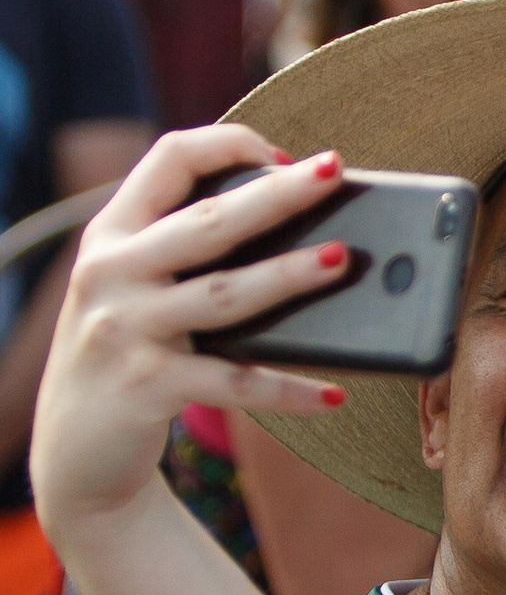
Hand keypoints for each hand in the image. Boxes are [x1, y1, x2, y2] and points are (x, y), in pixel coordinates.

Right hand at [32, 128, 351, 548]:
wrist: (74, 449)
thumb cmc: (131, 353)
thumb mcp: (138, 290)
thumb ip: (190, 255)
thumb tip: (311, 233)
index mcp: (112, 234)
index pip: (169, 158)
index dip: (230, 145)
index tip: (286, 156)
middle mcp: (110, 272)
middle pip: (206, 223)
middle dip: (275, 193)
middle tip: (334, 171)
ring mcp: (124, 329)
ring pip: (223, 294)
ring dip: (286, 276)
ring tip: (341, 260)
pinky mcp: (146, 386)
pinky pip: (231, 383)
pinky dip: (286, 389)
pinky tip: (332, 393)